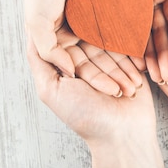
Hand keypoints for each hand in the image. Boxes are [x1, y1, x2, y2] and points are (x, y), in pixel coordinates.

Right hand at [14, 0, 141, 97]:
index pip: (81, 67)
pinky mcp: (101, 5)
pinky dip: (128, 36)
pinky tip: (143, 48)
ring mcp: (87, 20)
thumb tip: (70, 72)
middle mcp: (72, 33)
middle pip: (98, 60)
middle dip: (116, 74)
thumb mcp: (36, 22)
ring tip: (143, 73)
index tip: (118, 92)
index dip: (99, 81)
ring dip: (124, 60)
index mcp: (56, 42)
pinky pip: (117, 25)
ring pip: (110, 45)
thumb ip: (49, 50)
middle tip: (135, 88)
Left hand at [26, 40, 167, 167]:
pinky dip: (134, 63)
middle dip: (103, 65)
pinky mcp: (129, 63)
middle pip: (94, 43)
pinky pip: (131, 51)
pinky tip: (135, 77)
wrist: (122, 135)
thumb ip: (38, 61)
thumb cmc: (84, 116)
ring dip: (119, 70)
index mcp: (65, 64)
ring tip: (120, 91)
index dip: (77, 52)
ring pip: (113, 49)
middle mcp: (86, 60)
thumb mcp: (51, 89)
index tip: (84, 61)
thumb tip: (31, 32)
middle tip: (108, 86)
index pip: (69, 43)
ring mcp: (109, 61)